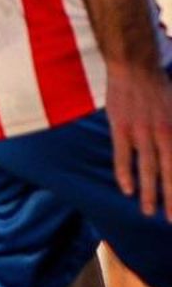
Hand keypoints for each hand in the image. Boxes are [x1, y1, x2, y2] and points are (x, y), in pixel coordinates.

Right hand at [105, 61, 171, 217]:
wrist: (135, 65)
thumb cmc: (160, 86)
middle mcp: (161, 133)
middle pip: (168, 173)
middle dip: (171, 198)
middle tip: (171, 220)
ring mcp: (140, 131)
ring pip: (147, 168)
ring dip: (148, 192)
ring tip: (148, 211)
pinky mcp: (120, 126)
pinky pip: (122, 154)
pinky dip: (124, 173)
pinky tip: (126, 189)